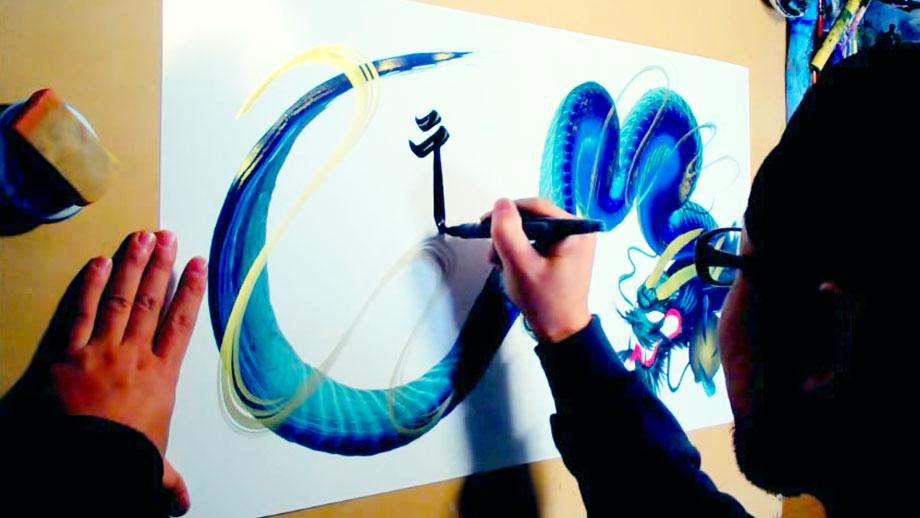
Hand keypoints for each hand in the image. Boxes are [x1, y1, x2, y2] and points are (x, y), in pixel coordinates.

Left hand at [51, 230, 205, 515]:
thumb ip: (166, 478)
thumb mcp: (150, 468)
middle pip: (152, 302)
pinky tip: (99, 262)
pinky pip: (81, 313)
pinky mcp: (67, 354)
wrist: (84, 462)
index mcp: (160, 377)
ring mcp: (100, 350)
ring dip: (133, 265)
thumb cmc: (122, 459)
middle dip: (161, 266)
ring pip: (121, 300)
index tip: (197, 265)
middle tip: (168, 237)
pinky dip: (90, 286)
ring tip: (142, 237)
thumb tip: (183, 504)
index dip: (190, 292)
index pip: (180, 325)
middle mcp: (134, 356)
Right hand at [487, 198, 594, 342]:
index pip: (535, 206)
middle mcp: (578, 230)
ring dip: (513, 243)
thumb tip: (501, 204)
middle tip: (493, 253)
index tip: (484, 224)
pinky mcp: (566, 252)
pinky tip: (512, 265)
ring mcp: (573, 242)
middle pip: (534, 217)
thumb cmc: (545, 301)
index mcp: (575, 229)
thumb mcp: (520, 265)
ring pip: (533, 229)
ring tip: (500, 263)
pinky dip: (522, 250)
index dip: (507, 212)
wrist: (561, 331)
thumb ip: (508, 232)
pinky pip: (539, 240)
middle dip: (509, 233)